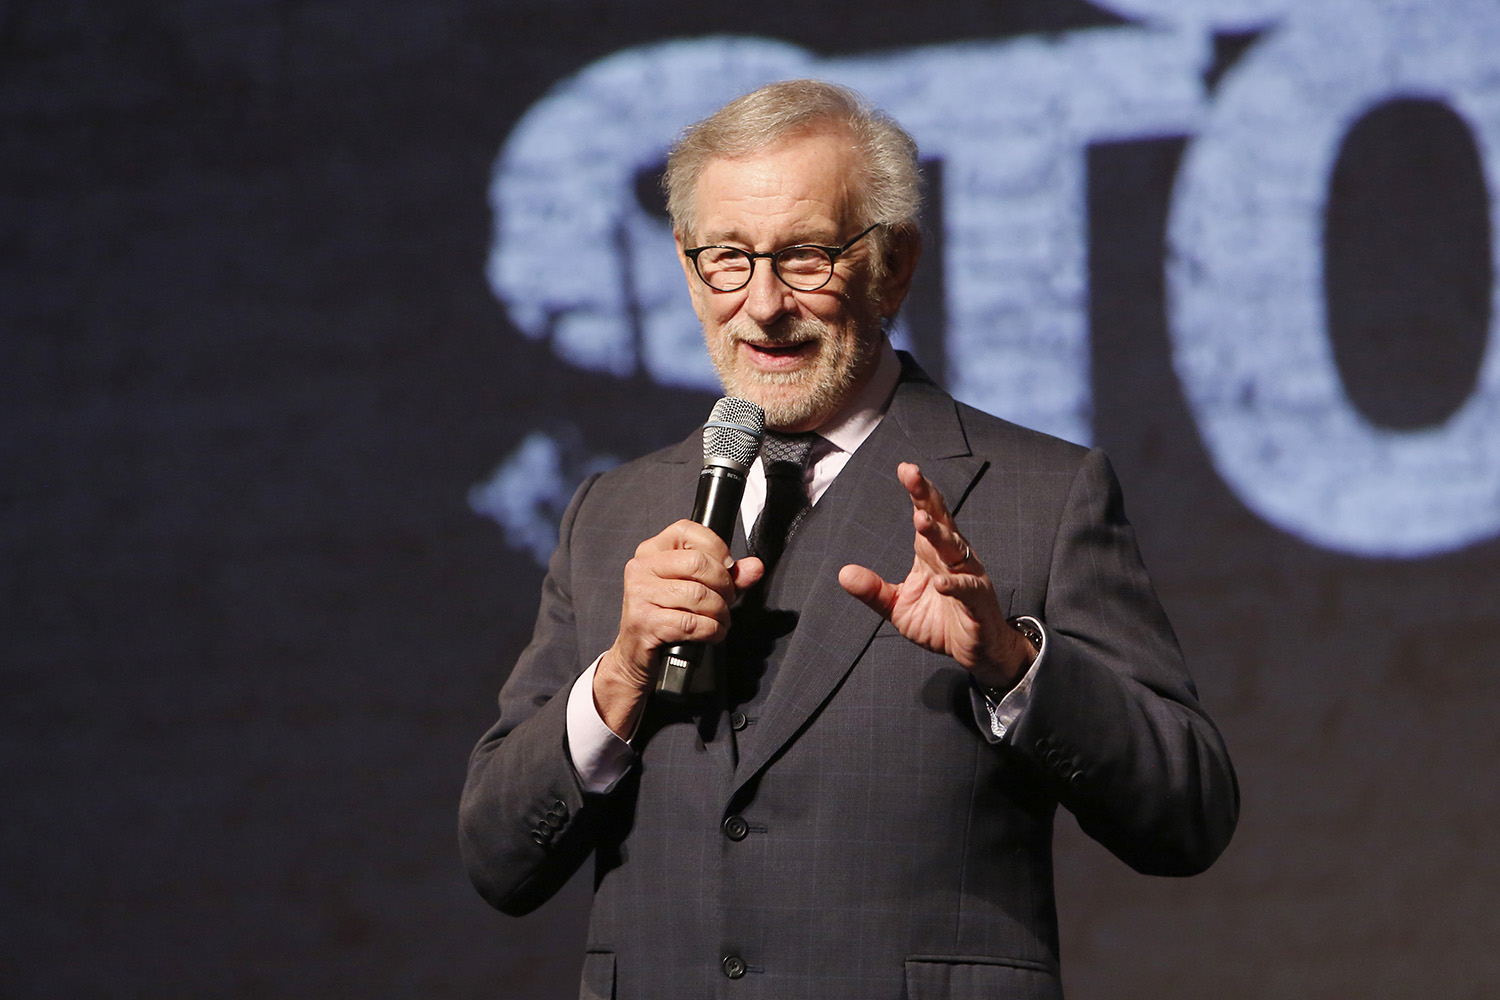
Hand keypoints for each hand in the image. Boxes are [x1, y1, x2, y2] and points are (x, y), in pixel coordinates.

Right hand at [596, 520, 764, 736]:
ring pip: (698, 595)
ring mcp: (639, 594)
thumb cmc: (667, 617)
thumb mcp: (698, 590)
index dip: (717, 548)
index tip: (727, 569)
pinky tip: (712, 633)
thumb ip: (728, 576)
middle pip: (698, 563)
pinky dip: (711, 630)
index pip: (688, 530)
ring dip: (720, 612)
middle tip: (727, 600)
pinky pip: (691, 623)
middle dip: (724, 585)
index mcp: (651, 551)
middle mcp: (641, 567)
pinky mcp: (644, 622)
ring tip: (721, 619)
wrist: (636, 656)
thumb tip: (755, 567)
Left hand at [838, 463, 1035, 691]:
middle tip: (912, 474)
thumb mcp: (898, 607)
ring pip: (954, 549)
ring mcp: (968, 577)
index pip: (925, 515)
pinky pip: (966, 590)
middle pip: (940, 521)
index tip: (905, 468)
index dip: (917, 492)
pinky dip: (954, 585)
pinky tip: (940, 582)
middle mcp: (952, 558)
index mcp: (932, 554)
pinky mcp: (977, 602)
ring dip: (938, 534)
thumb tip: (843, 574)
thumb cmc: (939, 622)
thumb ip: (874, 591)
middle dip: (926, 497)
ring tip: (920, 520)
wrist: (977, 649)